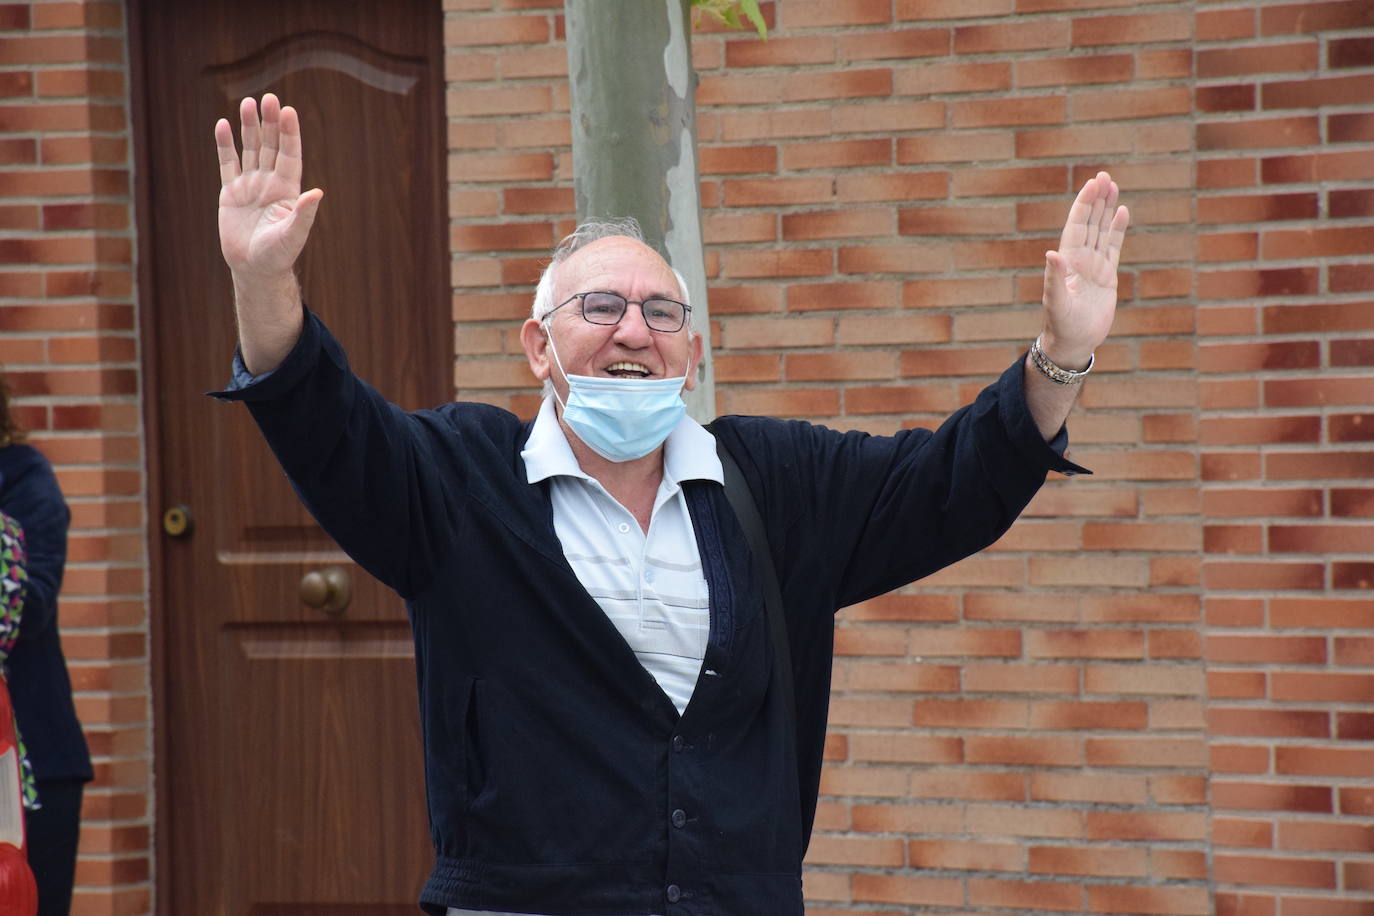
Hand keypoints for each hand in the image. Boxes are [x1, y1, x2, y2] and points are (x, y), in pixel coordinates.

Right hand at [214, 94, 322, 278]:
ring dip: (249, 127)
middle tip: (269, 98)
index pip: (289, 154)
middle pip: (270, 146)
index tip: (288, 111)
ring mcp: (250, 185)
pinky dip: (225, 145)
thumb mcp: (292, 236)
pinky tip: (224, 125)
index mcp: (287, 190)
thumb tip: (317, 193)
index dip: (289, 134)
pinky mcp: (231, 192)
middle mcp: (270, 183)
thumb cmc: (277, 256)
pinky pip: (228, 163)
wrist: (254, 269)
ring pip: (250, 150)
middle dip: (270, 123)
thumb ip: (303, 215)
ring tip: (248, 103)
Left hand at [1040, 171, 1129, 368]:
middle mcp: (1080, 259)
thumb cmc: (1061, 325)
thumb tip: (1052, 254)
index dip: (1084, 204)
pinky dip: (1117, 229)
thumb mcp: (1057, 303)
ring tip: (1113, 186)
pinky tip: (1122, 212)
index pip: (1077, 225)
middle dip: (1096, 199)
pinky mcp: (1107, 276)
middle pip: (1090, 222)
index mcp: (1067, 261)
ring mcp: (1094, 266)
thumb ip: (1054, 279)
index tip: (1092, 183)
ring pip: (1101, 230)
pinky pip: (1113, 247)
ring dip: (1106, 209)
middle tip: (1104, 175)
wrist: (1073, 343)